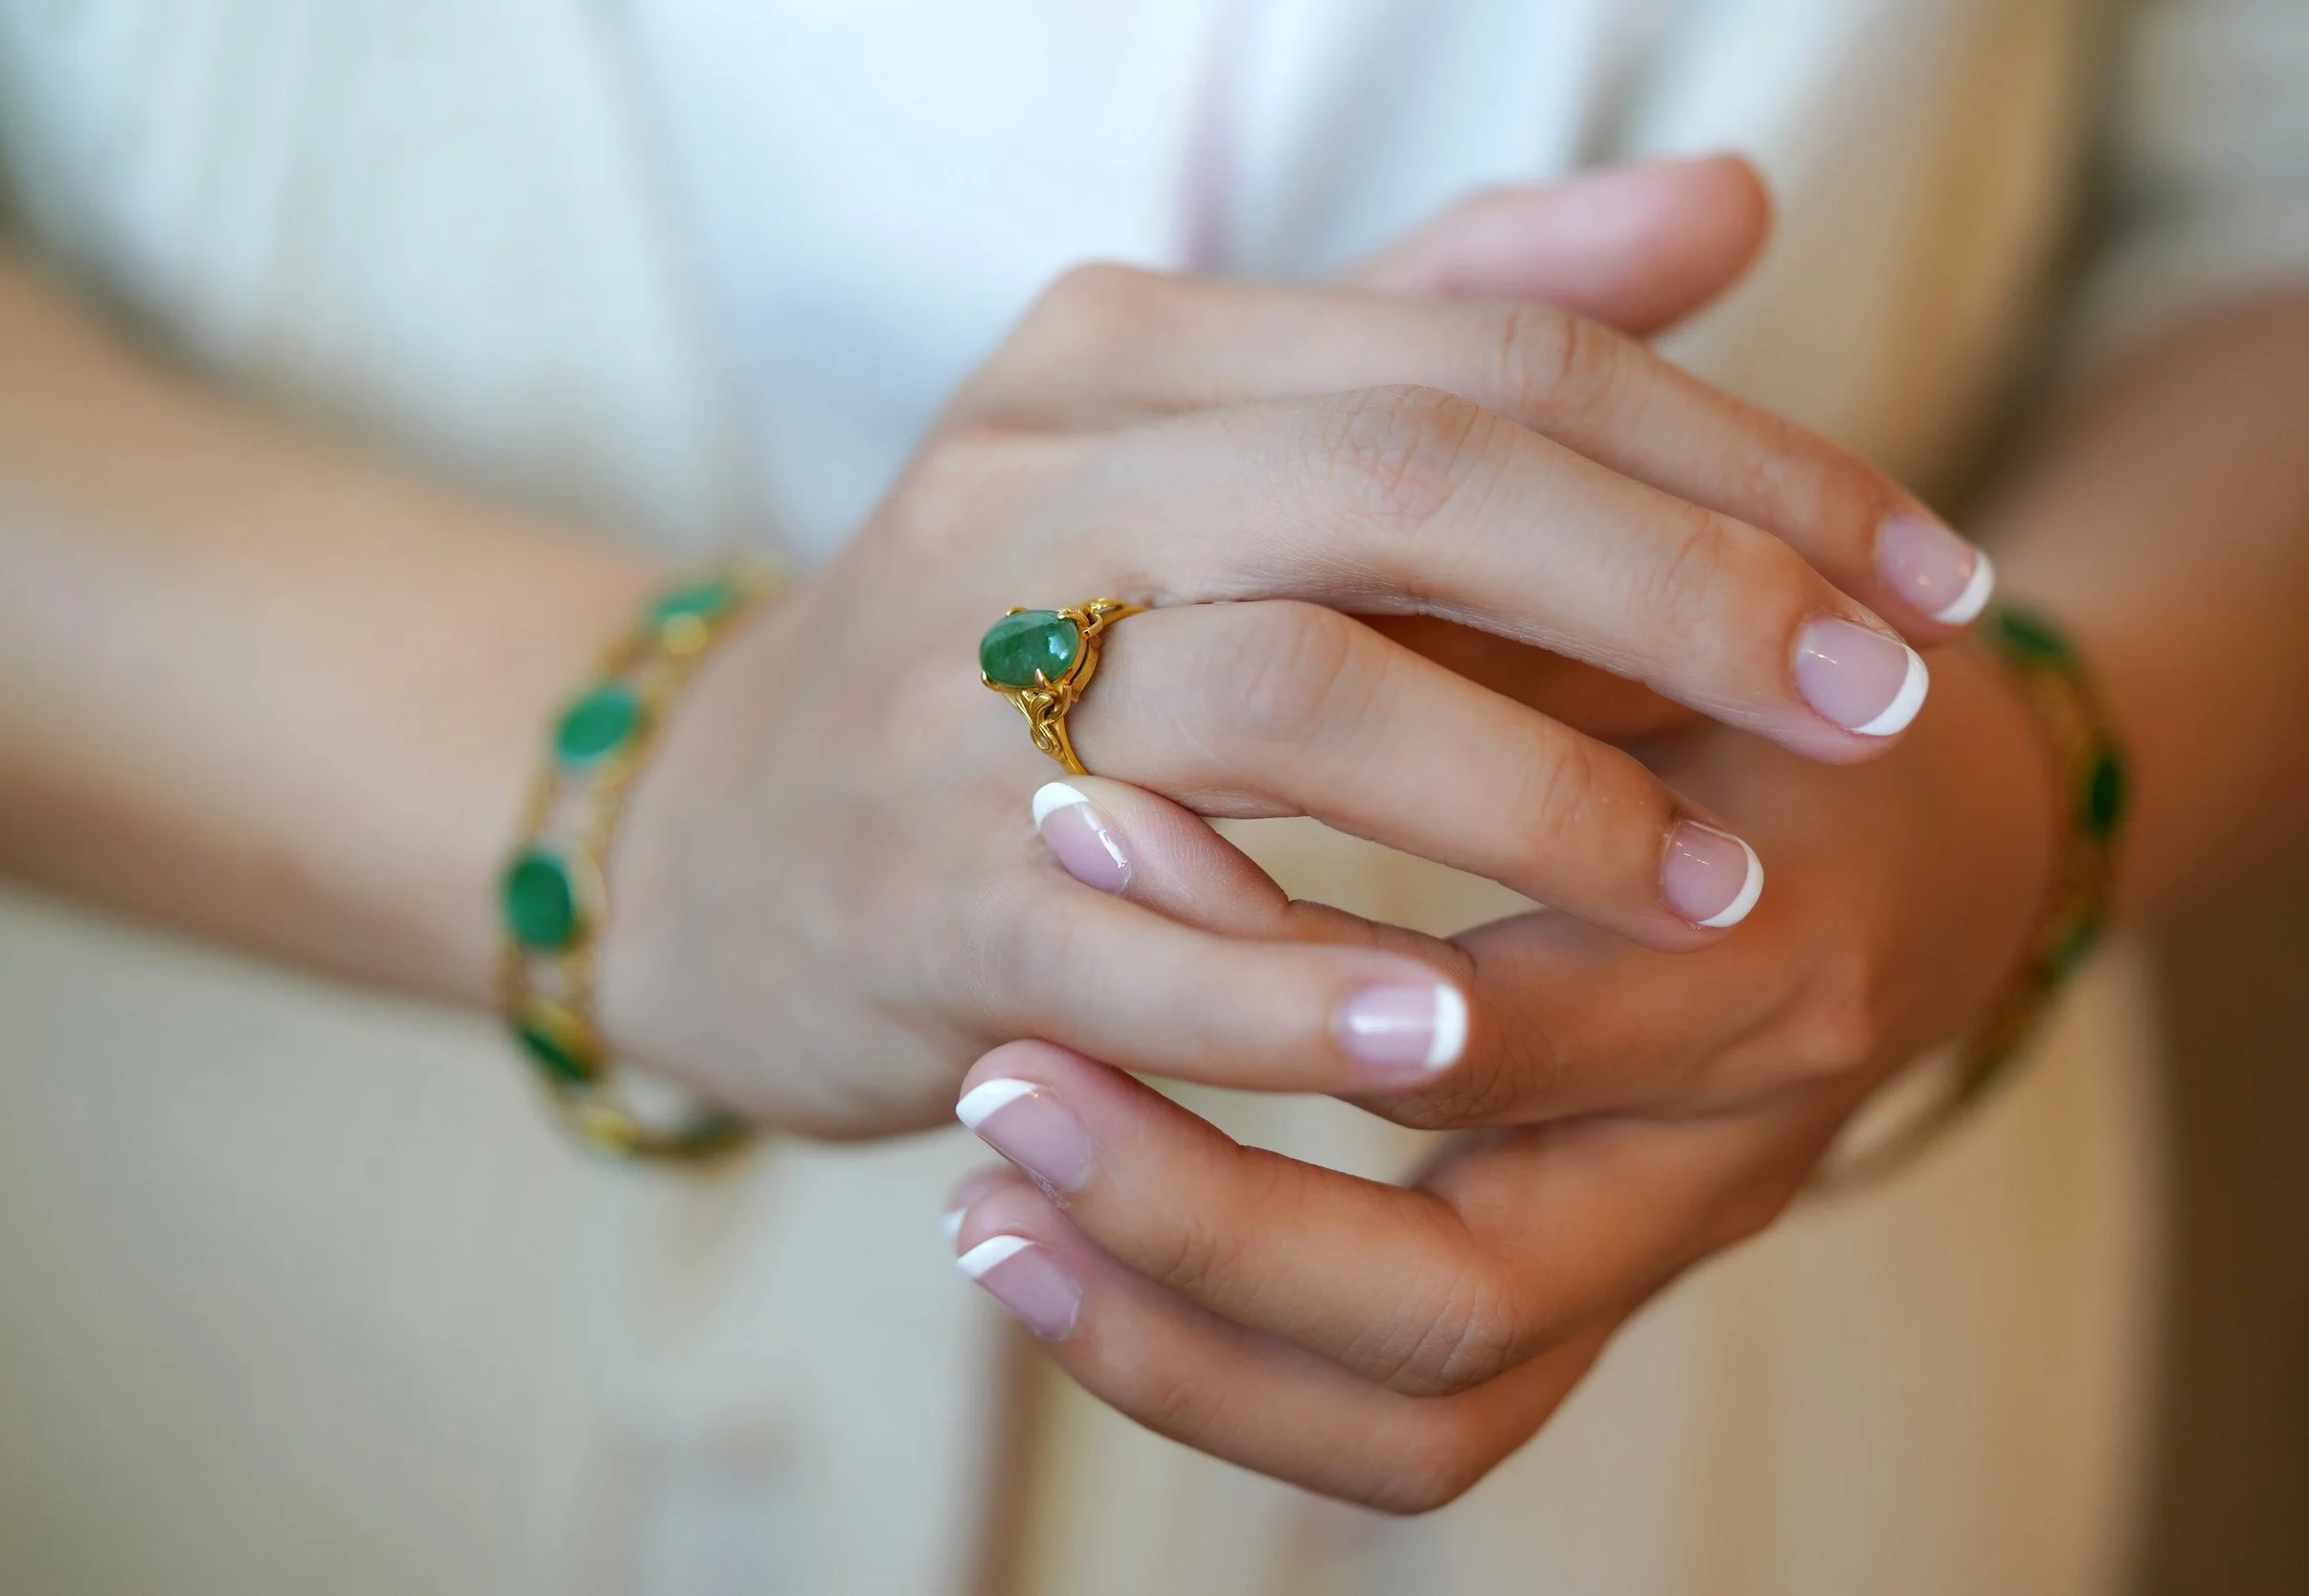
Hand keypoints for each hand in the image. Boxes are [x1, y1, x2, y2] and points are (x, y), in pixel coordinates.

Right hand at [601, 160, 1982, 1136]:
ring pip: (1279, 691)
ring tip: (1709, 883)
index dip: (1735, 456)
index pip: (1483, 355)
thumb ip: (1449, 323)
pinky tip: (1455, 1028)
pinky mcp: (919, 894)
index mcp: (1128, 354)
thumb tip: (1727, 213)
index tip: (1922, 573)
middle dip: (1677, 590)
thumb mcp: (1205, 447)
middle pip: (1404, 483)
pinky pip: (1137, 935)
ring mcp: (959, 691)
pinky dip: (1304, 982)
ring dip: (1526, 795)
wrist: (717, 841)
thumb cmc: (1016, 651)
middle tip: (1874, 701)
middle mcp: (1037, 486)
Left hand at [945, 640, 2056, 1509]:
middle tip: (991, 1093)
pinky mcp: (1592, 1297)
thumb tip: (1216, 588)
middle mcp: (1716, 1154)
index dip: (1255, 952)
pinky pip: (1418, 1430)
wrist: (1940, 844)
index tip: (1063, 826)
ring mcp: (1649, 1255)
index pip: (1482, 1028)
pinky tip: (1056, 1267)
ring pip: (1424, 1407)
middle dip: (1193, 1213)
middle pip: (1447, 1296)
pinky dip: (1225, 1377)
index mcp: (1768, 958)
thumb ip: (1495, 619)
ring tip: (980, 1217)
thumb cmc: (1781, 695)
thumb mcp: (1675, 624)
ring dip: (1176, 1334)